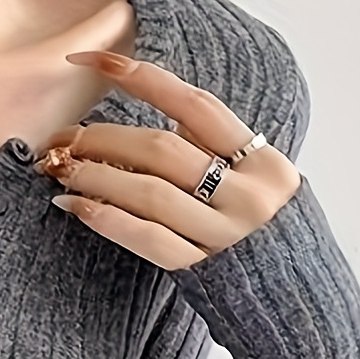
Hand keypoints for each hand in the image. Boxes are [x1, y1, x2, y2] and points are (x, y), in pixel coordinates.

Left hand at [34, 51, 302, 270]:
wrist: (299, 297)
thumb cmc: (268, 230)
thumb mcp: (257, 178)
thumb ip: (215, 146)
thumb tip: (154, 109)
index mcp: (261, 160)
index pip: (192, 104)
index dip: (139, 77)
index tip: (92, 61)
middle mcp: (247, 193)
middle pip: (160, 150)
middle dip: (102, 139)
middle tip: (63, 139)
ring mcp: (225, 234)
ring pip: (148, 192)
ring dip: (95, 176)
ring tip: (61, 171)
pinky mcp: (201, 269)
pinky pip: (146, 238)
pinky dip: (106, 218)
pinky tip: (75, 206)